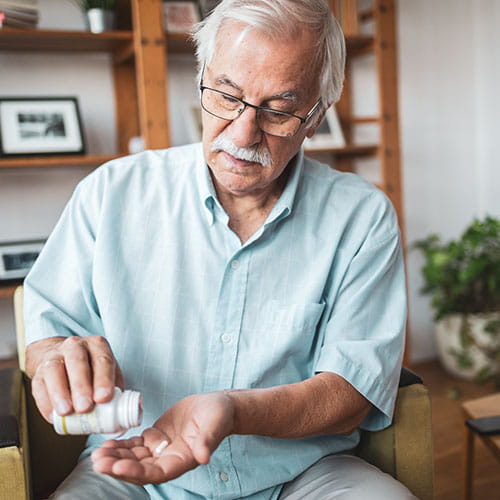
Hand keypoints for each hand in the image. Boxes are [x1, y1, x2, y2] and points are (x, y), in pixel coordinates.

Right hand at [27, 336, 123, 421]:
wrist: (64, 359)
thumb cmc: (93, 370)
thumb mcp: (109, 374)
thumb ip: (117, 392)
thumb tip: (124, 418)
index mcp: (98, 345)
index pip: (102, 360)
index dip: (103, 380)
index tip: (104, 399)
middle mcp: (76, 346)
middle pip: (77, 362)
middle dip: (81, 386)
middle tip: (85, 407)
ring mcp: (55, 356)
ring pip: (54, 370)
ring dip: (60, 393)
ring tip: (66, 412)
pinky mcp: (39, 371)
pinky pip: (39, 385)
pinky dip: (45, 402)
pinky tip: (53, 415)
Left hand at [91, 392, 234, 484]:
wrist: (217, 405)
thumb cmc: (219, 415)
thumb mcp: (214, 424)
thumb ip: (206, 441)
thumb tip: (203, 457)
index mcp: (182, 460)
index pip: (155, 473)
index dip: (135, 472)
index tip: (117, 466)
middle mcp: (169, 459)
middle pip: (139, 468)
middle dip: (117, 466)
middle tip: (98, 461)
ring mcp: (161, 448)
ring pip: (134, 457)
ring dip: (115, 457)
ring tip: (97, 453)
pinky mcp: (156, 436)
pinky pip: (135, 445)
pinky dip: (121, 445)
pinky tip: (107, 444)